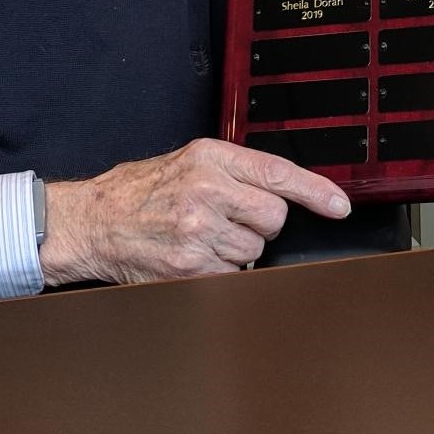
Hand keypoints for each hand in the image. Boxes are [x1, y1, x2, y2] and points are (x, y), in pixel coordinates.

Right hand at [40, 139, 350, 284]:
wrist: (94, 221)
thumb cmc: (141, 190)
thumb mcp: (189, 160)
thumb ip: (235, 170)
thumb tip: (284, 189)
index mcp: (211, 158)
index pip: (279, 173)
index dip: (317, 192)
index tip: (340, 206)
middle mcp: (207, 191)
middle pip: (274, 217)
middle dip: (261, 223)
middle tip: (230, 218)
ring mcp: (199, 231)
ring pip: (255, 250)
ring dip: (238, 249)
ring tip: (204, 235)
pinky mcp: (190, 267)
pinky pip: (232, 275)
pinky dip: (220, 271)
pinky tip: (195, 255)